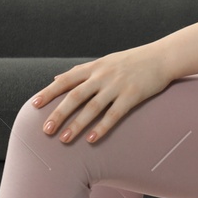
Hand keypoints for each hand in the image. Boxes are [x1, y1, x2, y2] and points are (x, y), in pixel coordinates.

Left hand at [31, 46, 174, 143]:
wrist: (162, 57)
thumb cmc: (132, 61)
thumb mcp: (104, 61)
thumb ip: (81, 71)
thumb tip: (56, 79)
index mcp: (94, 68)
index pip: (66, 80)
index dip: (49, 92)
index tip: (34, 105)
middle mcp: (102, 76)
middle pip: (75, 96)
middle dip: (58, 114)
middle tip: (46, 130)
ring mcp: (117, 86)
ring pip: (92, 107)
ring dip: (76, 125)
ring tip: (64, 139)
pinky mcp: (132, 96)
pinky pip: (114, 114)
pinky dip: (102, 127)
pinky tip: (91, 139)